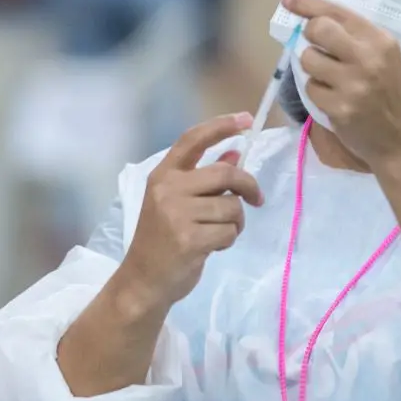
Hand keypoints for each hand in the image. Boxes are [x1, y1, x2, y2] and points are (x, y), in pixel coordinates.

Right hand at [118, 113, 263, 309]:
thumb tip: (235, 154)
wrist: (143, 281)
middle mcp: (168, 189)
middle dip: (248, 186)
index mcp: (163, 175)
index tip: (246, 119)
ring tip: (217, 233)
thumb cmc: (162, 240)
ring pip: (232, 207)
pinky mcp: (189, 239)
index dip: (221, 126)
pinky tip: (211, 247)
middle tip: (257, 199)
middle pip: (226, 174)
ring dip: (235, 222)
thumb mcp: (176, 203)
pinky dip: (228, 240)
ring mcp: (177, 214)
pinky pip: (229, 231)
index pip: (193, 140)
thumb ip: (204, 179)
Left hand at [282, 0, 400, 165]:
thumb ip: (357, 39)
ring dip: (313, 69)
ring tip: (333, 80)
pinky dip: (319, 94)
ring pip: (308, 60)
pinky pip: (311, 89)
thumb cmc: (394, 97)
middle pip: (317, 29)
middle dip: (310, 36)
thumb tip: (315, 19)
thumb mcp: (387, 59)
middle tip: (318, 47)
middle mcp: (367, 58)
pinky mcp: (339, 108)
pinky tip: (337, 101)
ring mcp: (353, 84)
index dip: (308, 4)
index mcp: (380, 40)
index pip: (337, 12)